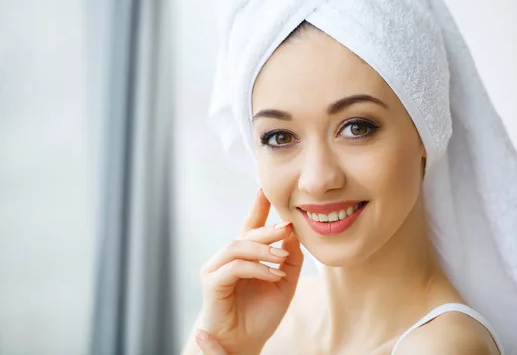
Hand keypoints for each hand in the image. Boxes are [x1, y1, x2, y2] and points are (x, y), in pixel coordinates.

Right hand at [197, 189, 303, 354]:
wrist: (245, 342)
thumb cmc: (262, 314)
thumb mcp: (285, 283)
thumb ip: (290, 258)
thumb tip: (293, 231)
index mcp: (246, 255)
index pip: (252, 224)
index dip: (258, 206)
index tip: (266, 188)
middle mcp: (229, 257)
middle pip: (247, 232)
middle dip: (268, 227)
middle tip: (288, 226)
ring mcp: (217, 268)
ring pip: (238, 246)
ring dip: (262, 249)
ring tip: (282, 257)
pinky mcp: (211, 282)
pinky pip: (234, 267)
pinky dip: (256, 269)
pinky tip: (273, 275)